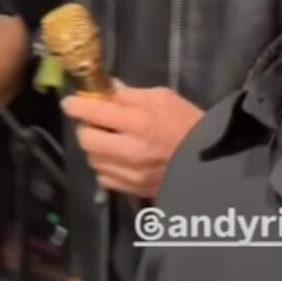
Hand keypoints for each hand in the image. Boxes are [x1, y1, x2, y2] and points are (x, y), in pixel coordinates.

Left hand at [61, 83, 203, 197]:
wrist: (211, 161)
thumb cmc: (187, 123)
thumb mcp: (163, 98)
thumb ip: (131, 95)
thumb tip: (108, 90)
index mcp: (139, 123)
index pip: (95, 113)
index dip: (77, 105)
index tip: (70, 102)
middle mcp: (130, 151)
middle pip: (87, 140)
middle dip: (86, 128)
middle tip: (94, 121)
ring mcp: (131, 174)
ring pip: (94, 161)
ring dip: (95, 148)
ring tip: (108, 139)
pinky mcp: (134, 190)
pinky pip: (105, 179)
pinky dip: (105, 166)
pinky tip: (116, 158)